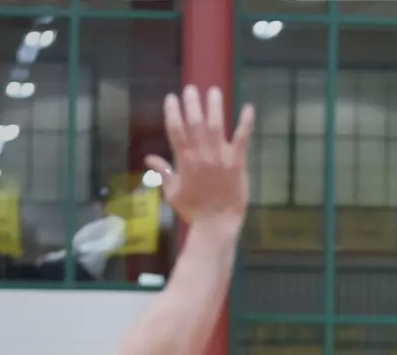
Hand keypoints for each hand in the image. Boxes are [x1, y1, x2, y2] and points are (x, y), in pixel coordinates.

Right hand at [143, 85, 255, 227]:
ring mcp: (220, 157)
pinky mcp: (238, 162)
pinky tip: (248, 107)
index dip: (173, 112)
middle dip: (192, 104)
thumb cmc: (193, 210)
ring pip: (216, 126)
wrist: (216, 223)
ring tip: (214, 91)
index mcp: (184, 160)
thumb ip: (162, 172)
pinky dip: (246, 123)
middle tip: (191, 89)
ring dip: (214, 107)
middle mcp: (201, 155)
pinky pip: (242, 139)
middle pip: (194, 123)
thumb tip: (148, 158)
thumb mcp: (172, 192)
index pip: (175, 130)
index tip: (171, 98)